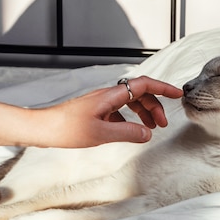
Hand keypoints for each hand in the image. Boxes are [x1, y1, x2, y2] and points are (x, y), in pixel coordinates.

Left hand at [40, 76, 182, 146]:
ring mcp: (100, 102)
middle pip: (139, 94)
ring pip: (129, 102)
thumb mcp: (100, 133)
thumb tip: (147, 133)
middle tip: (162, 124)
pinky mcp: (94, 111)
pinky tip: (129, 131)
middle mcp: (107, 95)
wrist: (43, 128)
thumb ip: (126, 132)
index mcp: (111, 95)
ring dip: (143, 112)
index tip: (177, 94)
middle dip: (154, 106)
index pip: (143, 85)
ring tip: (150, 128)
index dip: (162, 88)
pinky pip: (118, 110)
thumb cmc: (66, 129)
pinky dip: (129, 118)